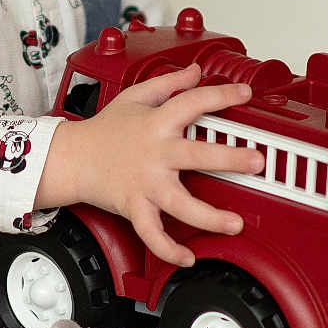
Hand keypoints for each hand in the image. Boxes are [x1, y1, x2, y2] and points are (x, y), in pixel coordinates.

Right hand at [39, 62, 263, 266]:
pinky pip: (151, 233)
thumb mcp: (134, 98)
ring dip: (209, 217)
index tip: (245, 93)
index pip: (192, 103)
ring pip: (180, 204)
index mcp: (157, 124)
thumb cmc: (104, 130)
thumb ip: (168, 84)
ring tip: (235, 224)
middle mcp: (154, 154)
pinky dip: (168, 249)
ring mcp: (145, 184)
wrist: (71, 159)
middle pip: (195, 155)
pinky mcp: (134, 207)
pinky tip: (188, 257)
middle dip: (228, 159)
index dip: (221, 95)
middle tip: (257, 162)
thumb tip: (195, 70)